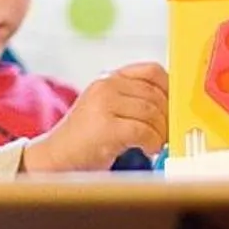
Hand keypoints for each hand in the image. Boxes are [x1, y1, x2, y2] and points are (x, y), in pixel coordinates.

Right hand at [24, 63, 169, 172]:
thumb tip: (172, 108)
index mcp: (109, 78)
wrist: (54, 158)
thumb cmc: (86, 139)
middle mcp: (106, 85)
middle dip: (167, 118)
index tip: (174, 108)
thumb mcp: (108, 109)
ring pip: (152, 113)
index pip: (152, 71)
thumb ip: (133, 101)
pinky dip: (152, 143)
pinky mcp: (105, 126)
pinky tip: (147, 150)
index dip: (170, 89)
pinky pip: (143, 131)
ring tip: (155, 144)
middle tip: (167, 134)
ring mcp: (104, 104)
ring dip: (160, 133)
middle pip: (155, 95)